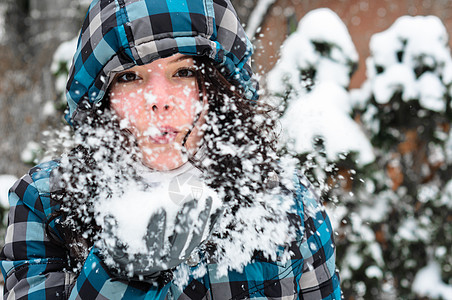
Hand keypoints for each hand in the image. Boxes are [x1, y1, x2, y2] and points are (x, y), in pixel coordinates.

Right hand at [100, 196, 218, 280]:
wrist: (139, 262)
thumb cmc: (126, 244)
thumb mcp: (115, 237)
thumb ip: (113, 226)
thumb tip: (110, 214)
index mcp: (147, 256)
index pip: (152, 242)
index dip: (156, 225)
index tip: (158, 206)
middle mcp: (167, 258)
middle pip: (180, 239)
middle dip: (185, 216)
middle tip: (189, 196)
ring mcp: (183, 254)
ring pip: (196, 237)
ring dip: (202, 216)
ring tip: (205, 196)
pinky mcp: (193, 247)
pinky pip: (206, 235)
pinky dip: (213, 220)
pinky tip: (216, 203)